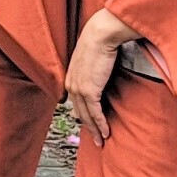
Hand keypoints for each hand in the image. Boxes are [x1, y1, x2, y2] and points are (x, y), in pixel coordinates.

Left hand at [64, 6, 135, 132]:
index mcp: (70, 77)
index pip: (76, 102)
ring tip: (101, 141)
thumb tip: (102, 75)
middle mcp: (71, 85)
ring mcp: (78, 89)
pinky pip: (95, 113)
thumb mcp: (92, 60)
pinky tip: (106, 133)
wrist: (100, 35)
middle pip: (79, 112)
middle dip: (88, 128)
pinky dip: (100, 124)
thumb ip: (93, 70)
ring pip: (86, 116)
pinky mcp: (89, 91)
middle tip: (96, 140)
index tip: (90, 126)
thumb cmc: (100, 43)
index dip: (83, 115)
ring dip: (95, 130)